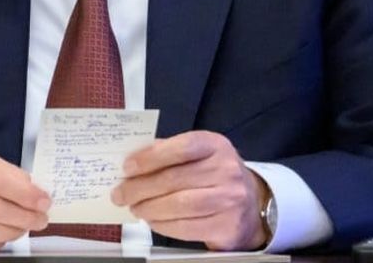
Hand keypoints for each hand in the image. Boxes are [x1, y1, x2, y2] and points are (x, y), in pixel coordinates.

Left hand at [110, 131, 268, 250]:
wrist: (251, 204)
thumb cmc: (214, 174)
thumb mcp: (198, 154)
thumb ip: (167, 152)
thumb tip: (132, 161)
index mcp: (215, 145)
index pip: (180, 148)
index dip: (150, 158)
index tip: (127, 168)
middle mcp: (226, 170)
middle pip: (174, 179)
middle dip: (140, 188)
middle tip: (120, 194)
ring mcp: (230, 199)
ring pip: (179, 205)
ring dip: (149, 208)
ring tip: (135, 208)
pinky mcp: (227, 226)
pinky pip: (186, 227)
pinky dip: (163, 225)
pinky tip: (152, 221)